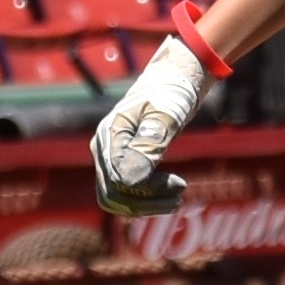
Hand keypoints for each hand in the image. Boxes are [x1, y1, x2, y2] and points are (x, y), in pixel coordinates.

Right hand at [94, 33, 212, 212]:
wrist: (176, 79)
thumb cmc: (172, 93)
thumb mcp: (166, 116)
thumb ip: (148, 145)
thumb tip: (129, 181)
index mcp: (110, 135)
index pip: (118, 181)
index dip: (148, 190)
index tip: (180, 184)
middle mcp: (104, 147)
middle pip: (113, 194)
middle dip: (146, 203)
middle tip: (180, 196)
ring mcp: (110, 155)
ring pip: (116, 197)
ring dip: (145, 205)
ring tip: (177, 198)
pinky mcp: (122, 160)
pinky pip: (124, 191)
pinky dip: (145, 198)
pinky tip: (170, 192)